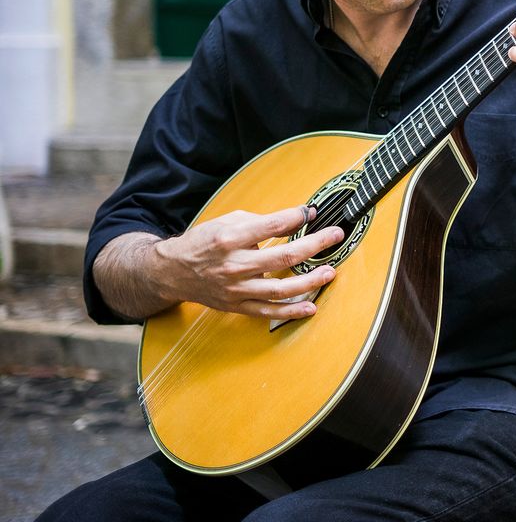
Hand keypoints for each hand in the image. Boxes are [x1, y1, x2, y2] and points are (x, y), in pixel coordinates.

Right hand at [152, 205, 343, 320]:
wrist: (172, 272)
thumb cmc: (204, 243)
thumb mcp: (227, 222)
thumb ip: (263, 220)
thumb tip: (299, 217)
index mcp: (229, 239)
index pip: (272, 226)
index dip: (297, 217)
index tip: (313, 213)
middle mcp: (233, 265)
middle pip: (283, 256)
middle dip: (315, 244)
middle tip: (335, 236)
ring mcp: (236, 289)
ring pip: (279, 289)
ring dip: (310, 281)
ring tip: (330, 272)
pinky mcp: (236, 305)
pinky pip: (268, 312)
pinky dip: (291, 311)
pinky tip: (310, 306)